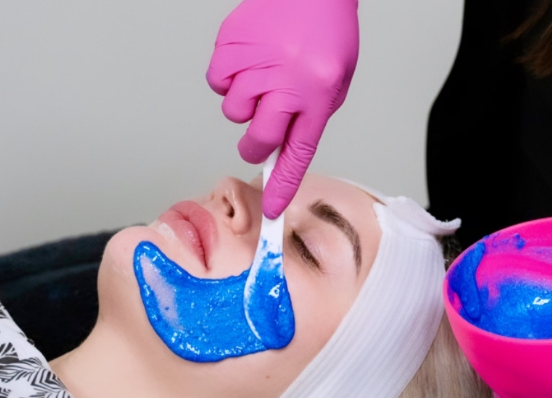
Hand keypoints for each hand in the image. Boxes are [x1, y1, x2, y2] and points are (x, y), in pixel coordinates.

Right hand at [207, 0, 358, 217]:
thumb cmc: (326, 33)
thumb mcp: (334, 82)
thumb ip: (308, 116)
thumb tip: (280, 150)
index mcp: (317, 95)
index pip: (297, 154)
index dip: (282, 186)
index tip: (272, 211)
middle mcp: (286, 83)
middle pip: (258, 139)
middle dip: (255, 143)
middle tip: (261, 128)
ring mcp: (257, 63)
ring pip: (234, 112)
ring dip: (244, 102)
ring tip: (261, 75)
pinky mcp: (232, 44)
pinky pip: (217, 81)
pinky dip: (227, 77)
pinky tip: (246, 60)